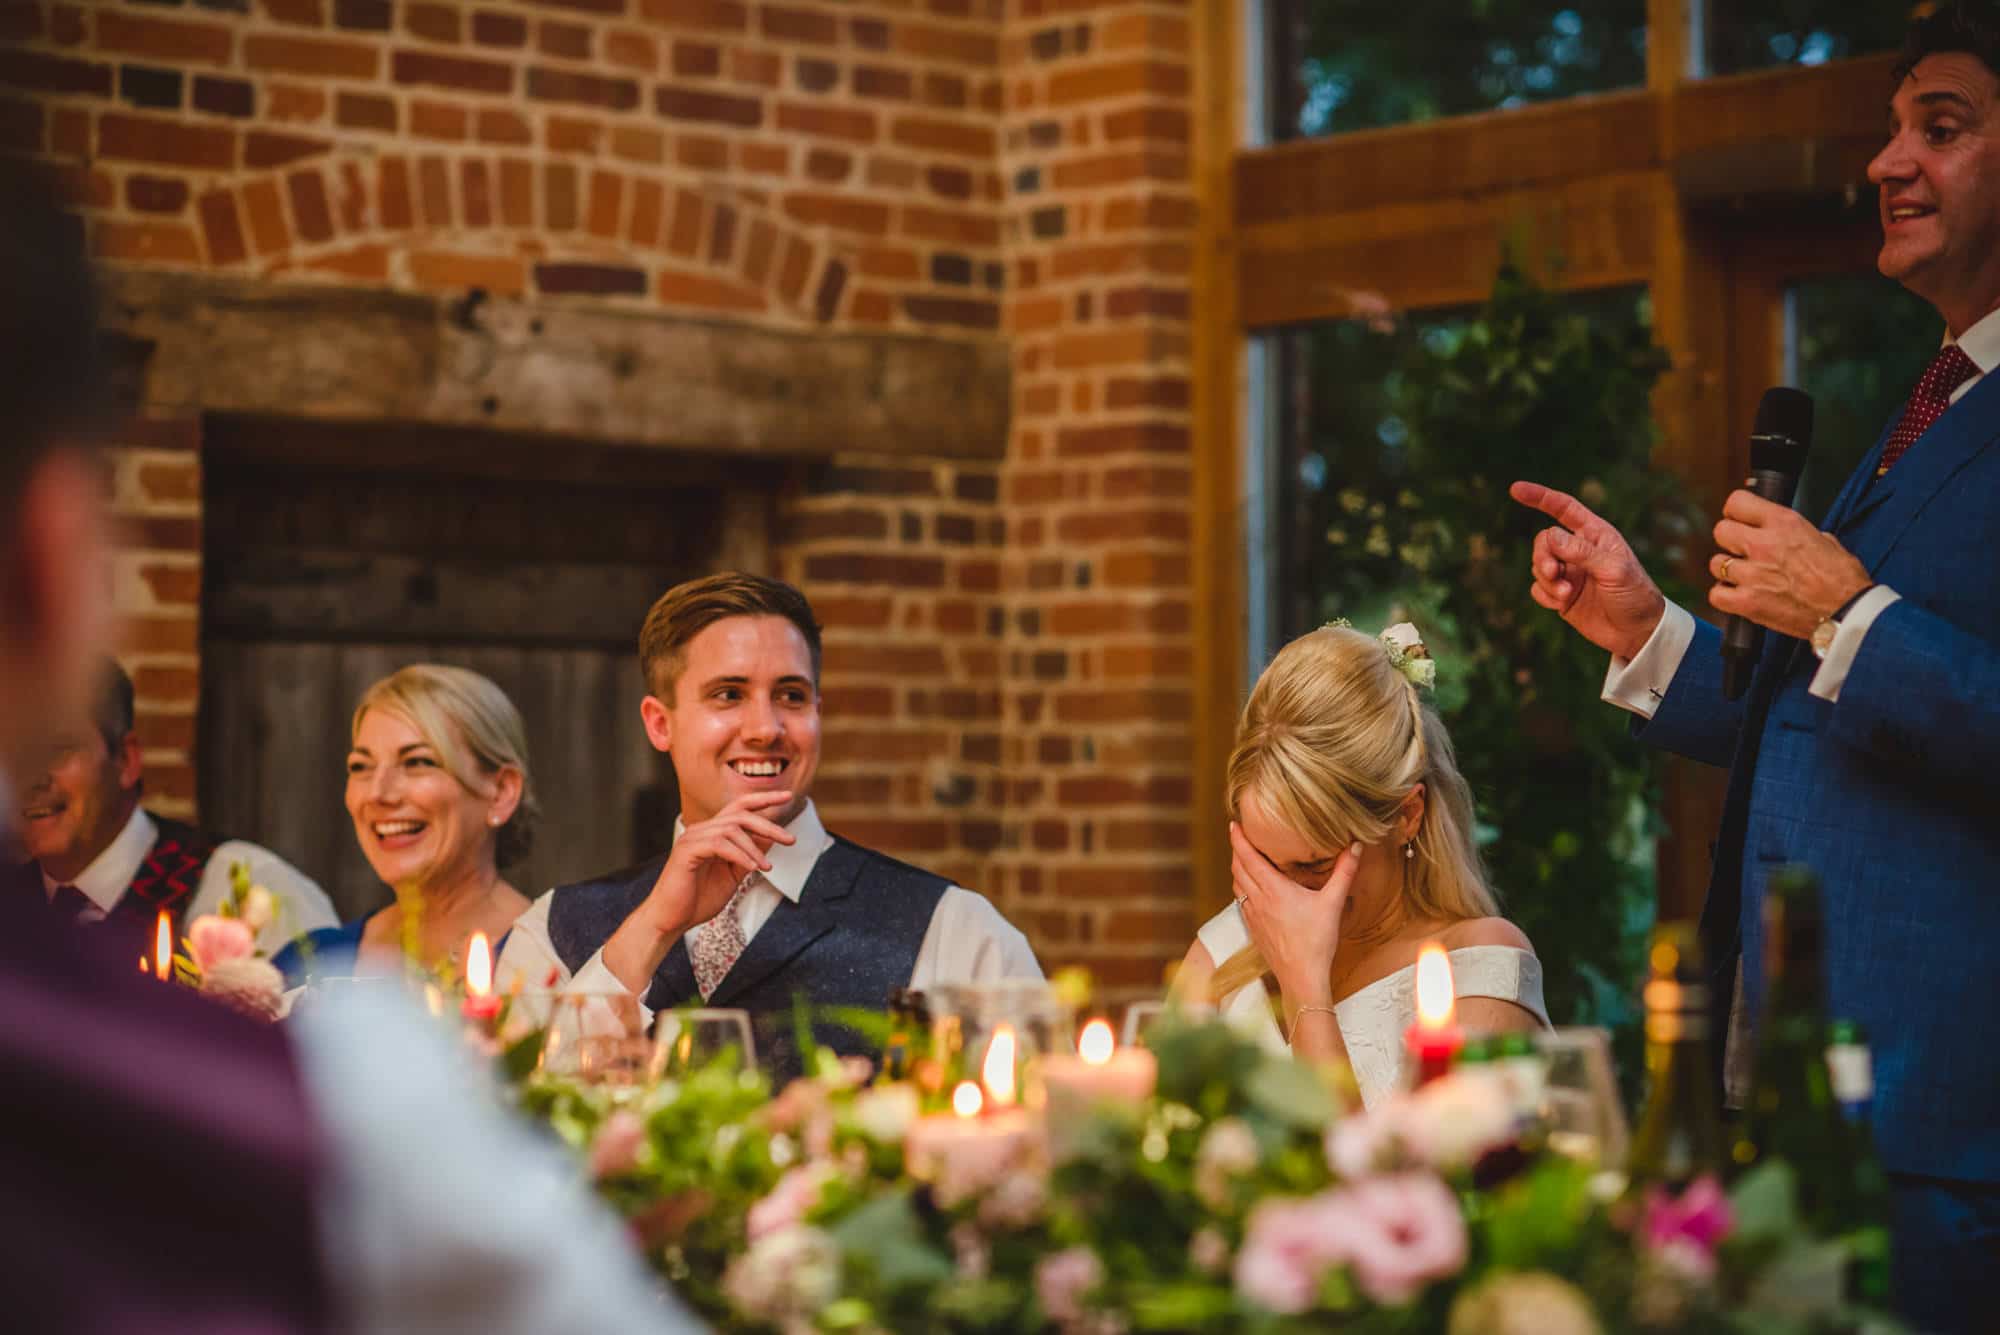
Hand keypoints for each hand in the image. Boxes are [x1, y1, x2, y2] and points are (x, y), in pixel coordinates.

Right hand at [640, 791, 796, 936]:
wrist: (672, 920)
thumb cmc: (698, 900)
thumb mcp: (733, 876)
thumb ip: (749, 856)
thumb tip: (771, 840)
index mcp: (712, 834)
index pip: (740, 807)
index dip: (764, 799)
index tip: (787, 797)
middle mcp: (701, 830)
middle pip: (740, 814)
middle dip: (769, 825)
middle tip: (790, 840)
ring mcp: (692, 838)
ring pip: (732, 829)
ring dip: (754, 848)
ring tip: (766, 868)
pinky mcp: (687, 851)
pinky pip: (720, 845)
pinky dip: (740, 856)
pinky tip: (752, 869)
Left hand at [1229, 822, 1361, 1009]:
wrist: (1302, 977)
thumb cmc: (1317, 941)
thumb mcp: (1332, 903)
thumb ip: (1344, 872)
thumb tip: (1355, 847)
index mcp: (1273, 889)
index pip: (1248, 857)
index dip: (1238, 839)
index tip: (1233, 824)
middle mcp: (1257, 899)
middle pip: (1237, 868)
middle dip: (1236, 850)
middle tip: (1239, 836)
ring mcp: (1252, 915)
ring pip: (1236, 884)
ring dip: (1237, 869)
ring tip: (1243, 858)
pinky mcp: (1253, 928)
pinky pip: (1240, 901)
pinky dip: (1241, 888)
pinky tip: (1250, 889)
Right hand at [1510, 480, 1666, 660]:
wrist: (1638, 633)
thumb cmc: (1635, 595)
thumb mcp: (1613, 569)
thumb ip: (1581, 551)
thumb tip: (1549, 535)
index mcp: (1595, 535)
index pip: (1563, 508)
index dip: (1540, 497)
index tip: (1515, 490)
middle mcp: (1579, 550)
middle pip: (1544, 541)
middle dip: (1543, 556)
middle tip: (1554, 573)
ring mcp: (1569, 573)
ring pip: (1538, 565)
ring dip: (1547, 581)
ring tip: (1566, 595)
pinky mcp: (1561, 595)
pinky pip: (1537, 589)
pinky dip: (1545, 596)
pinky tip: (1562, 604)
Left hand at [1709, 490, 1872, 639]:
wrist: (1848, 611)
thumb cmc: (1843, 579)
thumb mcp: (1826, 540)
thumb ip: (1798, 533)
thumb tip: (1787, 535)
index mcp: (1784, 523)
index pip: (1737, 503)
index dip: (1736, 512)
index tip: (1739, 519)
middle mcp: (1763, 545)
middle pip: (1721, 531)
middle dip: (1730, 540)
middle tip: (1742, 550)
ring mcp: (1752, 574)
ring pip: (1716, 563)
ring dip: (1727, 570)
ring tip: (1744, 576)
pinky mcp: (1747, 602)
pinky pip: (1716, 595)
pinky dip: (1724, 596)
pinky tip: (1739, 595)